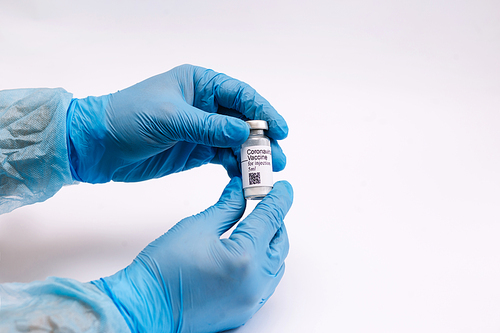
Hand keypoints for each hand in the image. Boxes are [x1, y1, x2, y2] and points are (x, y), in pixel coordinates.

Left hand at [67, 64, 287, 182]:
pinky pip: (223, 157)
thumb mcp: (170, 118)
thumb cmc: (127, 118)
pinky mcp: (195, 151)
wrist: (98, 146)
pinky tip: (245, 177)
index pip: (240, 94)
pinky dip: (235, 167)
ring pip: (236, 141)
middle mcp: (204, 105)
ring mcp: (201, 130)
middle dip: (262, 138)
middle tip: (277, 158)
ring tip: (268, 171)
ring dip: (252, 156)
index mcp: (199, 84)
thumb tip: (244, 132)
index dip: (262, 111)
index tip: (279, 129)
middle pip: (243, 119)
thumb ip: (209, 126)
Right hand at [91, 177, 292, 331]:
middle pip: (280, 242)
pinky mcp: (244, 311)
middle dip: (275, 220)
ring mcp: (251, 300)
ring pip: (277, 264)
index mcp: (245, 257)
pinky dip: (264, 264)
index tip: (283, 189)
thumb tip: (240, 190)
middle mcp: (255, 282)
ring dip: (271, 243)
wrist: (146, 307)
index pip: (271, 219)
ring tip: (254, 227)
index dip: (279, 199)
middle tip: (264, 204)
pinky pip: (266, 283)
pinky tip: (248, 253)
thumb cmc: (163, 270)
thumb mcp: (197, 227)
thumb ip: (227, 207)